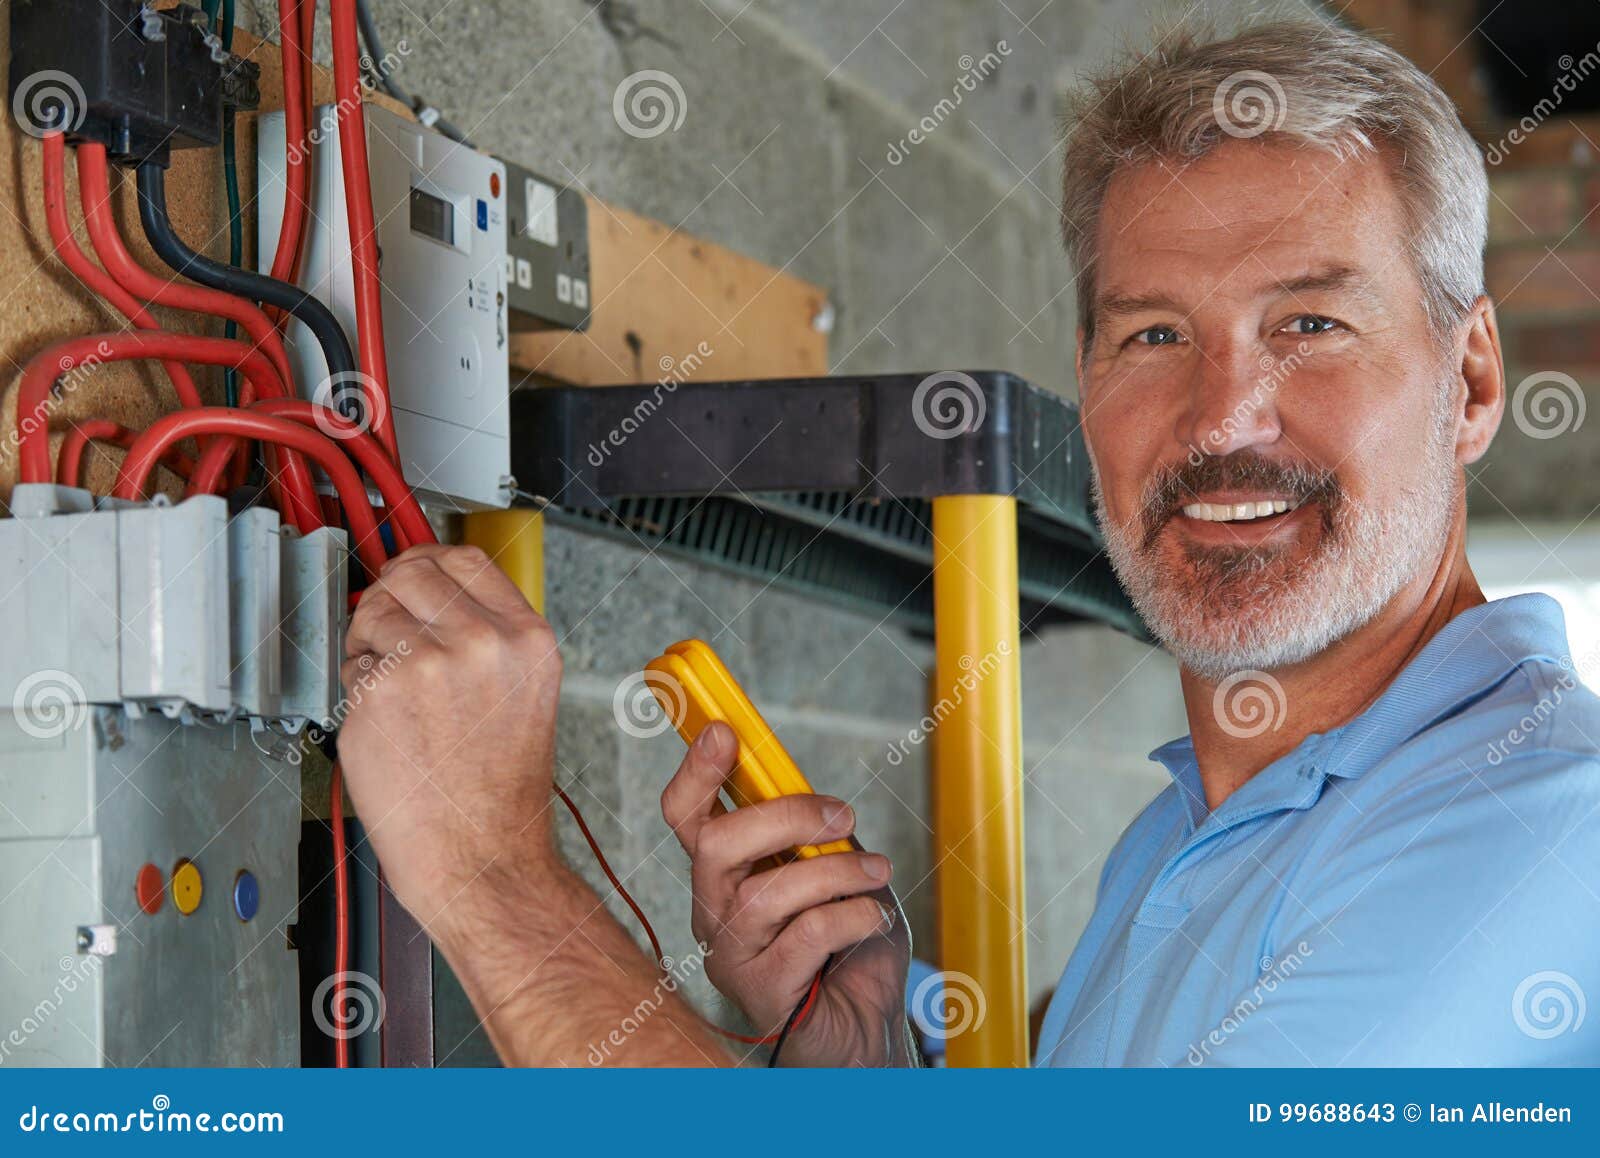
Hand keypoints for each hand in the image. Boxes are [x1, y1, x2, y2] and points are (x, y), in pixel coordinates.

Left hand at [335, 544, 562, 931]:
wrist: (481, 854)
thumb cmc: (498, 792)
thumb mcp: (525, 693)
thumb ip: (490, 636)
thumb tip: (436, 595)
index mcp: (528, 639)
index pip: (467, 559)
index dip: (429, 560)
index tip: (413, 569)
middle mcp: (484, 642)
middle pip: (414, 571)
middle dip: (392, 594)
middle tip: (388, 630)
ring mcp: (429, 662)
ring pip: (376, 612)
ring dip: (370, 643)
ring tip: (396, 695)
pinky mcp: (380, 690)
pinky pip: (352, 661)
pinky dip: (357, 685)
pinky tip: (386, 722)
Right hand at [661, 723, 912, 1065]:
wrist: (867, 1026)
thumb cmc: (845, 944)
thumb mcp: (831, 869)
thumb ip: (811, 833)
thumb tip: (811, 791)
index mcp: (723, 872)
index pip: (686, 815)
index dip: (696, 770)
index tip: (725, 730)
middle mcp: (713, 911)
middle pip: (714, 845)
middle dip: (784, 816)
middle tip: (841, 814)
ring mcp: (733, 955)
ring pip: (766, 892)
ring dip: (835, 871)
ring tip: (876, 872)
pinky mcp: (764, 993)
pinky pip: (806, 935)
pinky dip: (851, 915)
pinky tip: (872, 916)